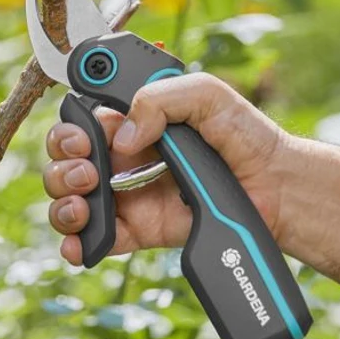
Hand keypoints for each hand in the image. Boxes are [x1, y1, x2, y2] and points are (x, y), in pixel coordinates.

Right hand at [43, 73, 291, 264]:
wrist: (275, 186)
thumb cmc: (246, 135)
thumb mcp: (205, 95)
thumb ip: (159, 99)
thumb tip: (122, 137)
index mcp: (137, 122)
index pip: (85, 121)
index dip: (72, 127)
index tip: (82, 134)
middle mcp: (127, 158)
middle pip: (69, 161)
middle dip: (63, 164)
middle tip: (89, 168)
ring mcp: (131, 196)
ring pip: (74, 200)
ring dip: (64, 200)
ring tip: (87, 199)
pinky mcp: (142, 230)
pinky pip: (99, 239)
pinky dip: (80, 243)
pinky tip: (81, 240)